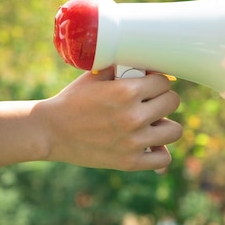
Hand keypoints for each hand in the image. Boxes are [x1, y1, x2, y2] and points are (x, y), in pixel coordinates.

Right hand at [37, 68, 181, 170]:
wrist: (50, 131)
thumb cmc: (72, 100)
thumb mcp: (94, 75)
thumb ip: (120, 67)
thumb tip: (145, 62)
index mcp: (126, 91)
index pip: (164, 82)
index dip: (156, 82)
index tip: (149, 85)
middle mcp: (133, 116)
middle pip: (172, 102)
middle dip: (162, 99)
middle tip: (149, 102)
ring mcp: (133, 141)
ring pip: (174, 130)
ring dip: (165, 125)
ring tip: (152, 123)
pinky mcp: (130, 162)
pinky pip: (163, 159)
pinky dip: (159, 152)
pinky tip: (150, 144)